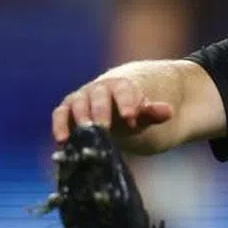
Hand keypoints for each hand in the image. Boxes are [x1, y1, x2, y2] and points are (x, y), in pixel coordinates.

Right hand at [52, 76, 173, 142]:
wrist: (113, 109)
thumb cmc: (131, 114)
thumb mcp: (145, 115)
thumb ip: (154, 113)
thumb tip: (168, 111)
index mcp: (121, 86)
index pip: (124, 91)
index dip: (127, 103)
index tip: (131, 118)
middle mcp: (98, 89)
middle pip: (98, 97)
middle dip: (101, 112)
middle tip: (104, 128)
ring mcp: (81, 98)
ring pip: (77, 104)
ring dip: (80, 118)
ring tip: (85, 133)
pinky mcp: (67, 110)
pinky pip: (60, 114)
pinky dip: (59, 125)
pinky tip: (63, 141)